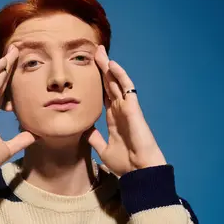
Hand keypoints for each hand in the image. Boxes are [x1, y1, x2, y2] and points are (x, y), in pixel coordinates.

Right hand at [0, 44, 37, 186]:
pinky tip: (3, 61)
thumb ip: (20, 141)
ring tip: (13, 50)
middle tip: (18, 51)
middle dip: (8, 67)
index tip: (20, 70)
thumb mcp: (8, 148)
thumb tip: (34, 136)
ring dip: (2, 64)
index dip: (10, 81)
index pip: (2, 93)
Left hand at [83, 45, 166, 177]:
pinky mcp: (133, 108)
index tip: (88, 72)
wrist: (139, 171)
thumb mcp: (104, 150)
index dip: (97, 84)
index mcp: (114, 120)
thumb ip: (95, 139)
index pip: (103, 97)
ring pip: (117, 82)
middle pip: (109, 85)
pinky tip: (112, 64)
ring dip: (109, 67)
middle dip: (102, 69)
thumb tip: (84, 130)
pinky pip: (127, 88)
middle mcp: (121, 111)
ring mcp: (128, 108)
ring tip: (100, 52)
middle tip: (93, 53)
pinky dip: (120, 75)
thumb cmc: (125, 164)